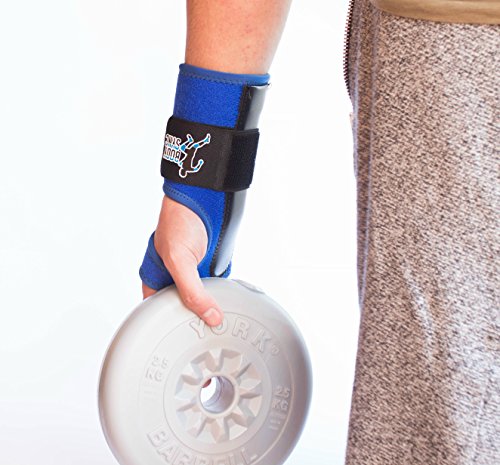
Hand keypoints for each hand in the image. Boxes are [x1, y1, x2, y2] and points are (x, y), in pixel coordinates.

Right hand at [142, 195, 223, 326]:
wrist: (205, 198)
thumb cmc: (180, 222)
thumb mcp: (180, 260)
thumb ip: (192, 291)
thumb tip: (211, 317)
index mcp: (155, 278)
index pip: (155, 311)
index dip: (165, 325)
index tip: (180, 340)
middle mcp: (173, 279)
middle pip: (181, 309)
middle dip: (192, 321)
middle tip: (205, 338)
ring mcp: (194, 275)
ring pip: (201, 301)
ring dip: (209, 311)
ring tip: (219, 329)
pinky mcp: (211, 270)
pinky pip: (216, 290)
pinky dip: (221, 299)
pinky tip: (228, 311)